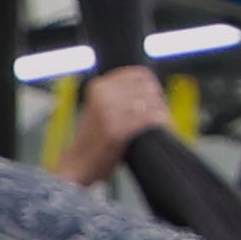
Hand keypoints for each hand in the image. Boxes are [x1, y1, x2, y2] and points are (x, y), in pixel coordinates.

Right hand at [60, 67, 166, 187]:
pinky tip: (163, 127)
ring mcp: (108, 112)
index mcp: (99, 86)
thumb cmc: (93, 139)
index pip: (139, 74)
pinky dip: (160, 122)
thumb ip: (120, 95)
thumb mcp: (101, 108)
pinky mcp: (116, 129)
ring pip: (151, 103)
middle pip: (148, 89)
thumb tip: (152, 87)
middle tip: (161, 113)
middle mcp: (103, 95)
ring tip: (163, 122)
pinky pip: (149, 119)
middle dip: (159, 101)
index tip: (156, 97)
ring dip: (162, 113)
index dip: (152, 85)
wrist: (78, 165)